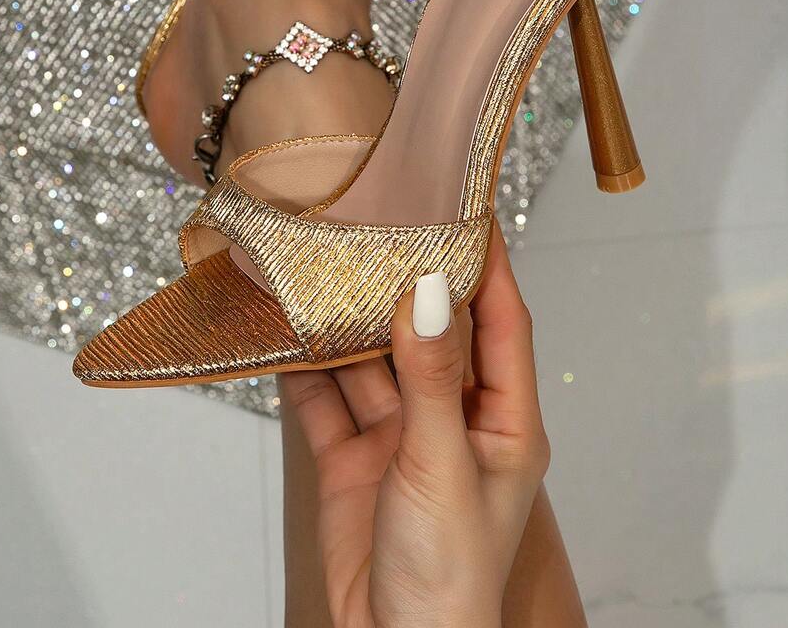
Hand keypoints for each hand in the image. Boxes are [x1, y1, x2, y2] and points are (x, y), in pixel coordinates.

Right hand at [280, 221, 549, 627]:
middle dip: (405, 283)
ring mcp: (400, 441)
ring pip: (372, 363)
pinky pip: (326, 402)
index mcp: (502, 423)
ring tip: (323, 266)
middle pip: (429, 334)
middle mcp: (451, 422)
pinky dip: (305, 370)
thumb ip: (429, 379)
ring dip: (347, 324)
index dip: (489, 264)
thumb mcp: (443, 467)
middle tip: (380, 223)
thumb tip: (425, 293)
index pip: (502, 324)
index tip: (469, 209)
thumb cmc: (450, 579)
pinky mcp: (352, 462)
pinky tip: (285, 332)